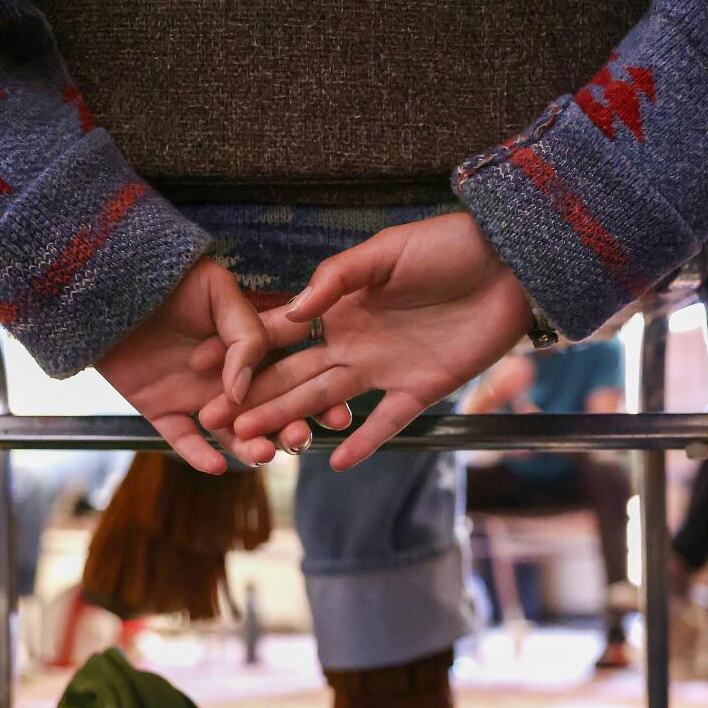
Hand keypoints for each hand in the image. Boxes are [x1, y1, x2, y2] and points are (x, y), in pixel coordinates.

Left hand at [96, 258, 298, 472]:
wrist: (108, 284)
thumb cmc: (168, 278)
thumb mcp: (217, 292)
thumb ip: (244, 335)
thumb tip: (243, 389)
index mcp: (250, 347)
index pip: (291, 377)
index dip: (316, 397)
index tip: (337, 415)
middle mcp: (228, 376)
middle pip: (268, 411)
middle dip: (288, 429)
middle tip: (299, 439)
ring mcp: (197, 396)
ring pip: (232, 432)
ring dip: (250, 446)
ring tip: (262, 453)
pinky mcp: (162, 411)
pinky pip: (184, 441)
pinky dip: (200, 456)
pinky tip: (217, 464)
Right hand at [203, 213, 532, 470]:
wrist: (509, 265)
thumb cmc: (447, 246)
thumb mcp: (386, 251)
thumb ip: (339, 278)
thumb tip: (293, 311)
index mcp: (340, 308)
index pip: (280, 335)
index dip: (242, 354)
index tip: (199, 369)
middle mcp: (354, 342)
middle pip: (293, 376)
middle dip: (251, 400)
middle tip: (211, 421)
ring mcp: (385, 369)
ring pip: (327, 402)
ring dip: (290, 422)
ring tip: (253, 445)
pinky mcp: (422, 389)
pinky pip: (387, 422)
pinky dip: (363, 443)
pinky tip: (332, 461)